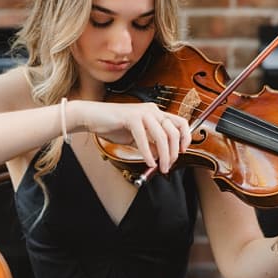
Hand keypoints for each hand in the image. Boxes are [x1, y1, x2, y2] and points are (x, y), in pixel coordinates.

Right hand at [71, 99, 190, 173]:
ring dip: (164, 155)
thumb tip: (161, 155)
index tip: (183, 151)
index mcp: (156, 112)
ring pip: (161, 135)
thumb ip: (150, 143)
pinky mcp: (132, 117)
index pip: (180, 123)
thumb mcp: (137, 136)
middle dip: (174, 151)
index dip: (185, 137)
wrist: (92, 117)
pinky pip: (144, 138)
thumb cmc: (113, 125)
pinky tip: (149, 162)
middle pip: (173, 131)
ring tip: (161, 167)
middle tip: (169, 165)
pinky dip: (148, 153)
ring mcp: (143, 112)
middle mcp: (153, 110)